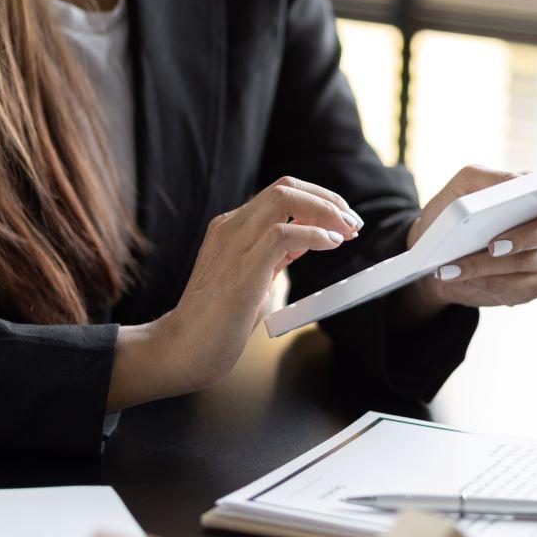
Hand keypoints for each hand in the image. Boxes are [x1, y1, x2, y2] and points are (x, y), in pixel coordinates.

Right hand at [106, 177, 362, 409]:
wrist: (183, 349)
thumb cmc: (217, 322)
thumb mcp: (254, 278)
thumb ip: (274, 257)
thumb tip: (304, 242)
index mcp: (233, 228)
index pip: (280, 194)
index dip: (318, 201)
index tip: (343, 221)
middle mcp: (231, 227)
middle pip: (286, 187)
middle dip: (327, 198)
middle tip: (352, 222)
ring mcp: (234, 244)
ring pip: (284, 199)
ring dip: (326, 211)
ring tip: (347, 231)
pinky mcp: (242, 268)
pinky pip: (283, 233)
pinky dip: (314, 234)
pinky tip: (331, 244)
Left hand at [399, 165, 536, 320]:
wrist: (437, 257)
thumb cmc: (453, 215)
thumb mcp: (463, 188)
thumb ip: (488, 178)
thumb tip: (514, 183)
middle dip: (522, 238)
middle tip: (492, 246)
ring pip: (527, 262)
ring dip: (487, 266)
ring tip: (454, 267)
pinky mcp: (532, 286)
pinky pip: (518, 288)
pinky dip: (488, 283)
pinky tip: (464, 280)